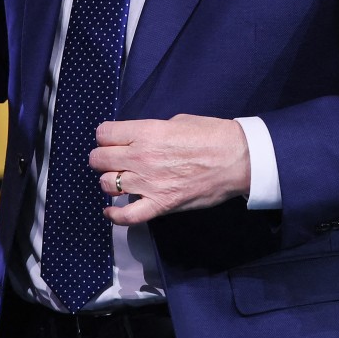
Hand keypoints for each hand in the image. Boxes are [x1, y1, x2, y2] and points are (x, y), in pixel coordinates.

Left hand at [87, 114, 250, 223]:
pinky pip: (127, 216)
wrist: (238, 159)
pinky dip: (115, 215)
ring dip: (110, 182)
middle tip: (112, 160)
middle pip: (99, 159)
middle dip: (102, 158)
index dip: (105, 136)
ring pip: (108, 184)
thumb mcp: (176, 121)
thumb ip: (150, 131)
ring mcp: (149, 183)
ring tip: (119, 180)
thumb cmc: (212, 136)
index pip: (104, 134)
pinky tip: (111, 210)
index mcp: (146, 132)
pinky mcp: (161, 204)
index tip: (112, 140)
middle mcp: (142, 157)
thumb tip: (137, 140)